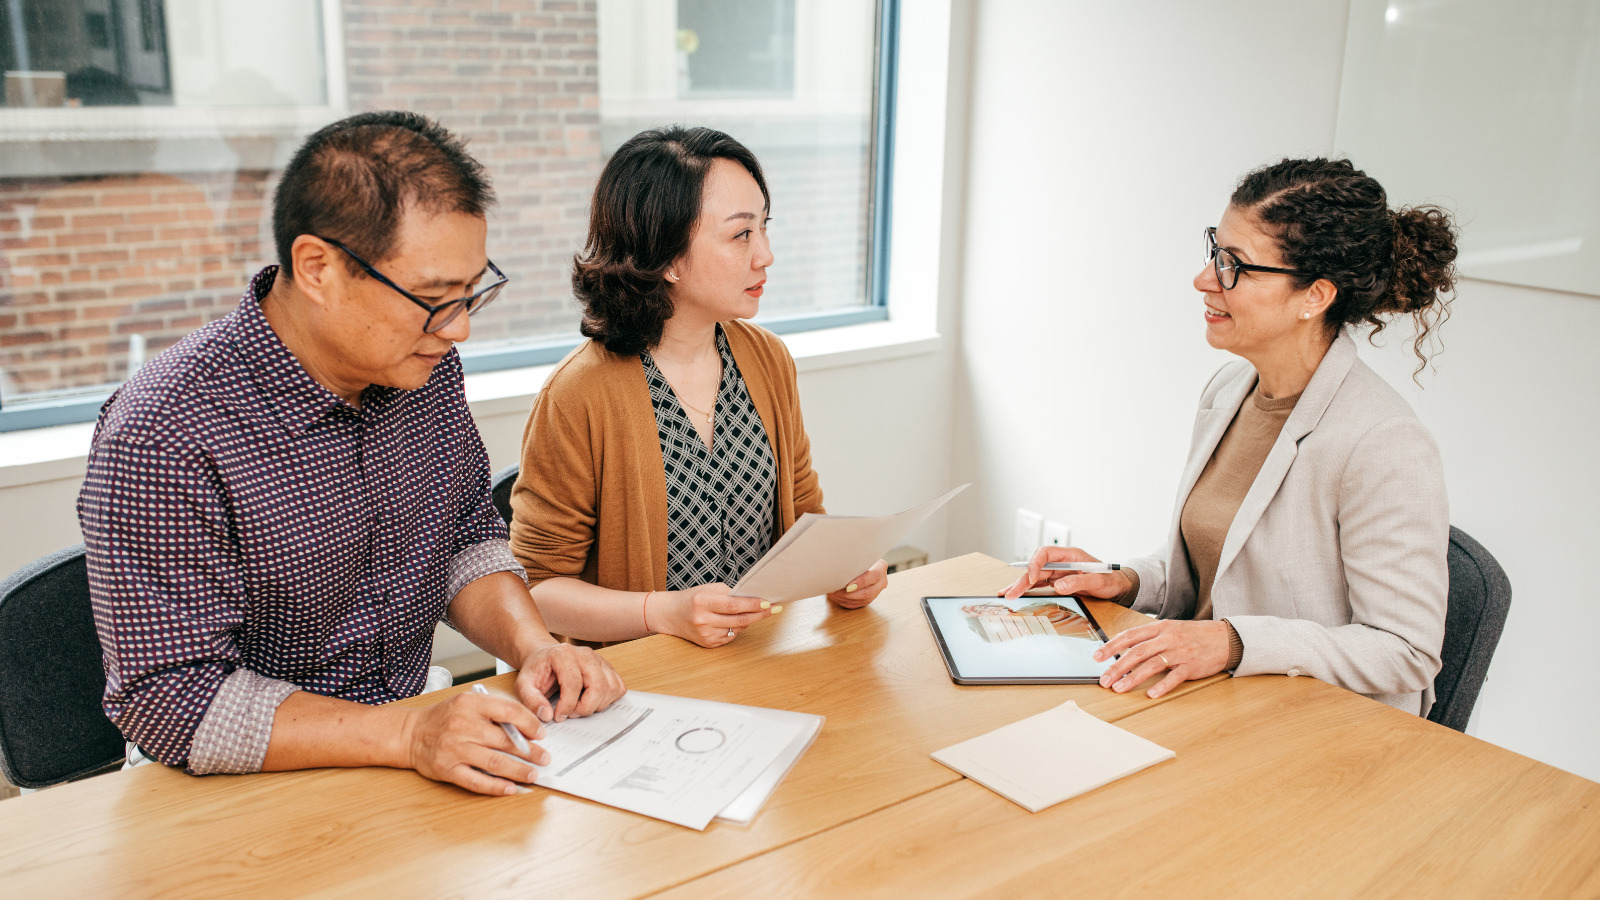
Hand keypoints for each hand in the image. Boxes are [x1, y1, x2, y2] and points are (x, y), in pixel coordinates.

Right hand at [402, 688, 548, 795]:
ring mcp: (454, 749)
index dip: (529, 724)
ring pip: (495, 763)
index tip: (541, 734)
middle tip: (544, 758)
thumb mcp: (468, 702)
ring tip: (533, 774)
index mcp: (470, 704)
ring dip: (518, 770)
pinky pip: (476, 781)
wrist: (411, 734)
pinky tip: (510, 788)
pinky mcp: (447, 769)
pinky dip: (496, 787)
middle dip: (530, 751)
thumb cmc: (444, 718)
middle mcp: (462, 726)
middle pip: (505, 741)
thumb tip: (526, 728)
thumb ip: (493, 710)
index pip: (509, 712)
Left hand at [514, 642, 626, 722]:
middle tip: (571, 713)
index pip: (574, 684)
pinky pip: (619, 687)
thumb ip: (531, 700)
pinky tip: (592, 701)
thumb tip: (547, 715)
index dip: (567, 705)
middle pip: (598, 686)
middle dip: (585, 707)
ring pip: (611, 688)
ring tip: (580, 706)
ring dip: (597, 705)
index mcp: (564, 654)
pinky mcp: (608, 668)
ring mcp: (600, 660)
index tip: (558, 716)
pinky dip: (609, 699)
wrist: (545, 657)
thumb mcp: (523, 684)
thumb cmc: (537, 670)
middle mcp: (585, 654)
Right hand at [663, 582, 773, 646]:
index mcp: (702, 603)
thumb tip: (754, 600)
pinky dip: (736, 628)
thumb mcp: (709, 590)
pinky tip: (732, 621)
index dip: (752, 605)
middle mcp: (703, 620)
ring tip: (751, 611)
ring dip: (748, 621)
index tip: (767, 602)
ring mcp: (705, 635)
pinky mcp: (708, 644)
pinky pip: (731, 636)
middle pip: (739, 620)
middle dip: (759, 614)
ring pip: (737, 629)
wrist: (671, 615)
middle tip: (773, 609)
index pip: (733, 605)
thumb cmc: (693, 598)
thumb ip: (730, 594)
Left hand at [827, 559, 887, 608]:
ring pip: (862, 600)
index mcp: (881, 566)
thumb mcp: (856, 554)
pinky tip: (835, 595)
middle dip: (849, 594)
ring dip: (845, 598)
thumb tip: (838, 565)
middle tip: (836, 591)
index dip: (861, 582)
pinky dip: (844, 601)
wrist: (857, 563)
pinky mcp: (868, 600)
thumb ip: (852, 559)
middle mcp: (881, 580)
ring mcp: (876, 592)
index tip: (848, 585)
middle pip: (868, 592)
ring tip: (832, 592)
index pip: (874, 575)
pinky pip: (856, 604)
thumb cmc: (855, 556)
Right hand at [1001, 546, 1131, 600]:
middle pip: (1036, 567)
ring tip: (1006, 594)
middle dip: (1022, 579)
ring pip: (1035, 576)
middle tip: (1009, 593)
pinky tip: (1017, 594)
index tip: (1032, 578)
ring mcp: (1059, 572)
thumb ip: (1078, 581)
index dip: (1035, 564)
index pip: (1045, 553)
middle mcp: (1062, 562)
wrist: (1117, 586)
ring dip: (1021, 585)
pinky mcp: (1058, 581)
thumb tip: (1058, 586)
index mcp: (1070, 555)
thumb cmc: (1110, 580)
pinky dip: (1028, 589)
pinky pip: (1040, 583)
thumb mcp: (1097, 581)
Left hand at [1092, 619, 1231, 698]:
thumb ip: (1150, 638)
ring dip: (1132, 678)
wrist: (1225, 638)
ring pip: (1151, 665)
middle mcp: (1167, 638)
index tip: (1096, 657)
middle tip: (1104, 680)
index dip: (1111, 646)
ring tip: (1119, 688)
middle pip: (1136, 652)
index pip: (1130, 635)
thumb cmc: (1194, 635)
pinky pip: (1174, 677)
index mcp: (1160, 628)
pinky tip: (1150, 694)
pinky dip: (1161, 686)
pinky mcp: (1191, 666)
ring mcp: (1179, 652)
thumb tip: (1125, 649)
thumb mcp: (1171, 629)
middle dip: (1117, 667)